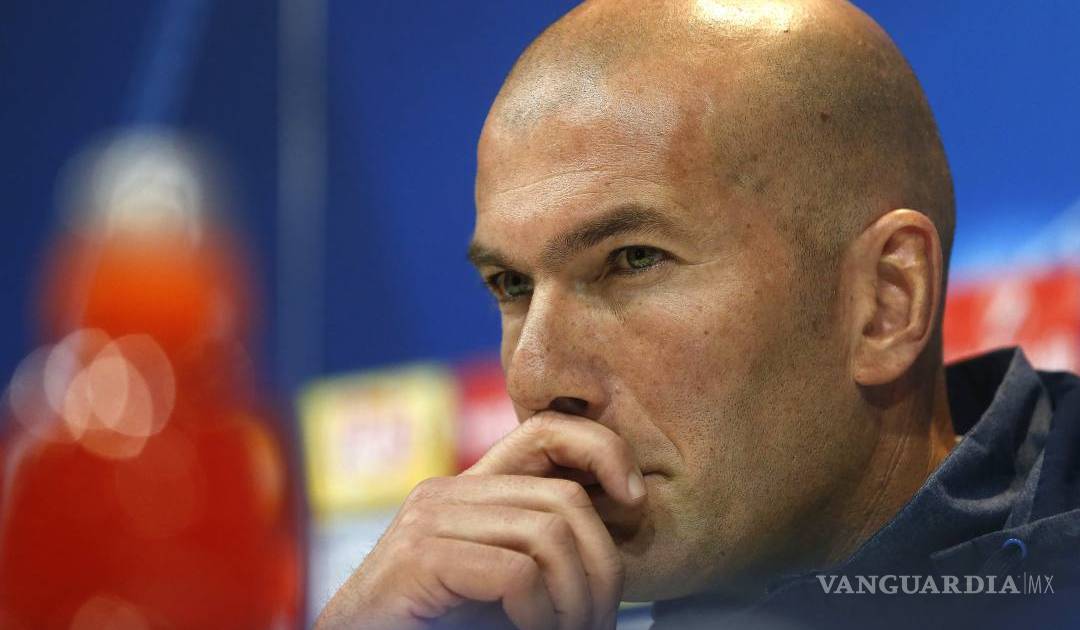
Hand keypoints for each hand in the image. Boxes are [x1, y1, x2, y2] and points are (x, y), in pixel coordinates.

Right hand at [315, 413, 646, 629]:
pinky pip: (517, 574)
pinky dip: (541, 615)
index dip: (603, 450)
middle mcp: (447, 492)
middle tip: (599, 618)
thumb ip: (541, 544)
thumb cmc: (436, 624)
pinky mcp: (419, 558)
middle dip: (602, 566)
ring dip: (576, 600)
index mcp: (470, 489)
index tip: (635, 502)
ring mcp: (429, 520)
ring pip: (549, 535)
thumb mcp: (501, 579)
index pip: (548, 430)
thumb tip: (628, 513)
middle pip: (564, 497)